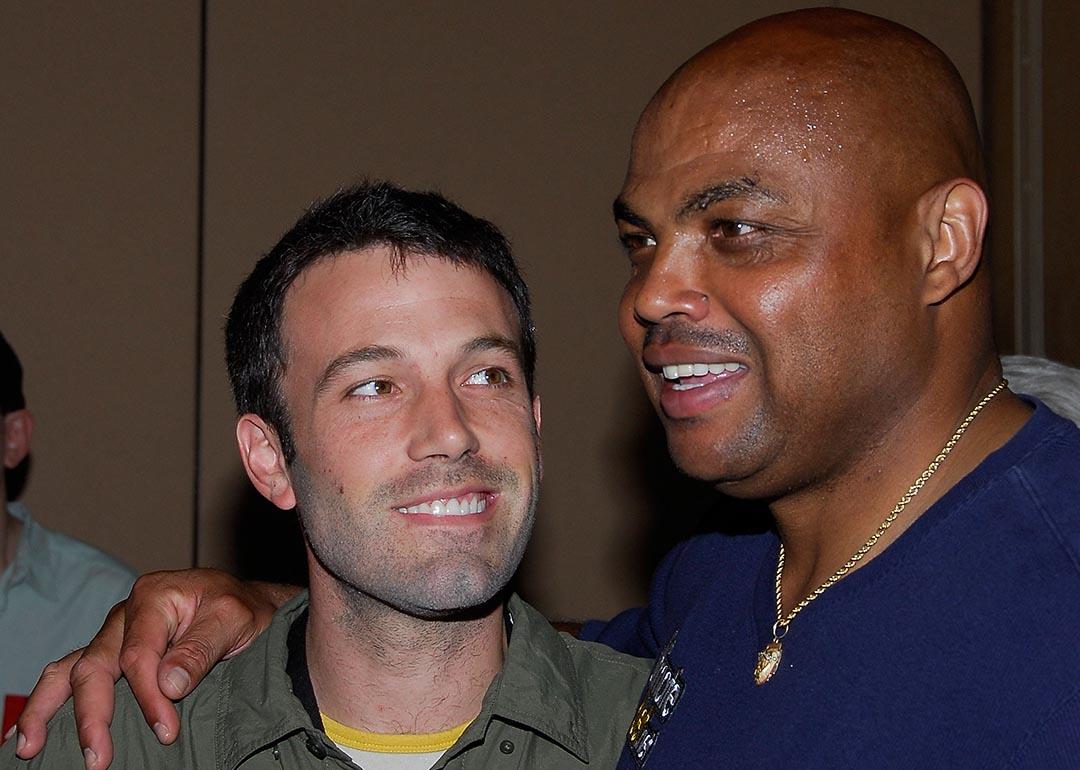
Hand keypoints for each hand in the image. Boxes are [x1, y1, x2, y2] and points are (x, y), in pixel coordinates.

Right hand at [14, 569, 296, 768]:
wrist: (250, 606)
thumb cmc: (243, 610)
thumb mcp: (234, 619)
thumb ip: (200, 649)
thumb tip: (167, 685)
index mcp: (154, 596)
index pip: (138, 655)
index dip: (148, 697)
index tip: (166, 731)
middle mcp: (126, 613)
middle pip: (96, 664)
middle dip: (93, 714)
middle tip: (98, 758)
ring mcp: (115, 633)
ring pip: (72, 668)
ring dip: (49, 709)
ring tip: (32, 747)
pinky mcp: (114, 652)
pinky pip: (74, 672)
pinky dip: (51, 699)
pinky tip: (34, 730)